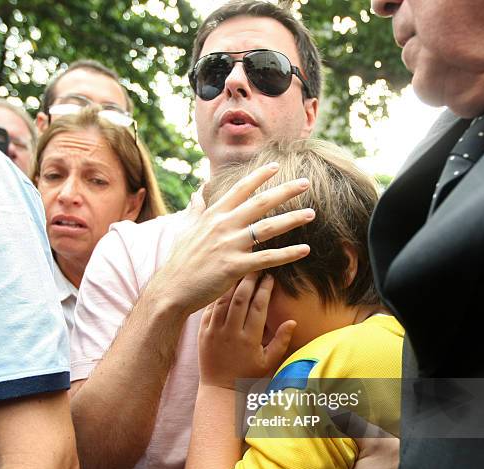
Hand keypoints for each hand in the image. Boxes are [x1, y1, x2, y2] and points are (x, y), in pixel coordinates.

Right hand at [159, 163, 314, 316]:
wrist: (171, 289)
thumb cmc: (180, 261)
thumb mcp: (185, 230)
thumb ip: (196, 210)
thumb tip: (198, 192)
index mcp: (214, 215)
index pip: (240, 189)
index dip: (259, 176)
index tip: (276, 166)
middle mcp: (224, 225)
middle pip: (260, 203)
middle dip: (285, 191)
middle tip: (306, 182)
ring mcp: (230, 245)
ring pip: (268, 228)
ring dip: (292, 219)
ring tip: (312, 213)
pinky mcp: (235, 266)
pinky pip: (267, 258)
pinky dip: (288, 254)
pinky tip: (305, 250)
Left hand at [198, 273, 295, 388]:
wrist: (219, 388)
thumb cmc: (247, 374)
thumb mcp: (269, 362)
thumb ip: (281, 341)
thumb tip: (292, 321)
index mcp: (249, 339)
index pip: (258, 306)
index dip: (265, 289)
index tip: (271, 277)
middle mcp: (230, 333)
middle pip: (240, 298)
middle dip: (250, 279)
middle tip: (256, 267)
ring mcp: (214, 332)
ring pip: (223, 300)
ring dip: (233, 283)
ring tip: (240, 270)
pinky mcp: (202, 332)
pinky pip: (210, 308)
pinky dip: (218, 295)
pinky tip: (224, 285)